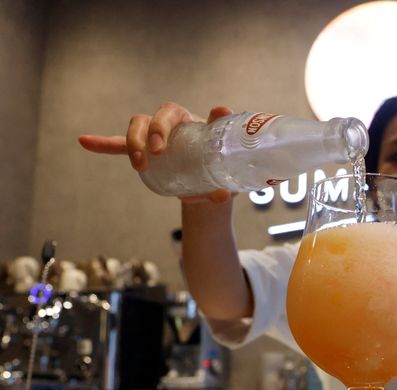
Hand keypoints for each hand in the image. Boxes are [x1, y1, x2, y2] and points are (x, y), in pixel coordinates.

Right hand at [78, 102, 233, 203]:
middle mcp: (169, 126)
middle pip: (147, 119)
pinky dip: (103, 144)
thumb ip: (228, 157)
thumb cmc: (224, 169)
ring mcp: (154, 139)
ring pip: (134, 129)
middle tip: (154, 155)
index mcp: (188, 122)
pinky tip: (84, 141)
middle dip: (145, 135)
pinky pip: (120, 147)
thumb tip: (224, 155)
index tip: (161, 148)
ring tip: (139, 165)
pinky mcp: (146, 154)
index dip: (162, 125)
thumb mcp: (228, 165)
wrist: (216, 186)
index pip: (171, 112)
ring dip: (131, 144)